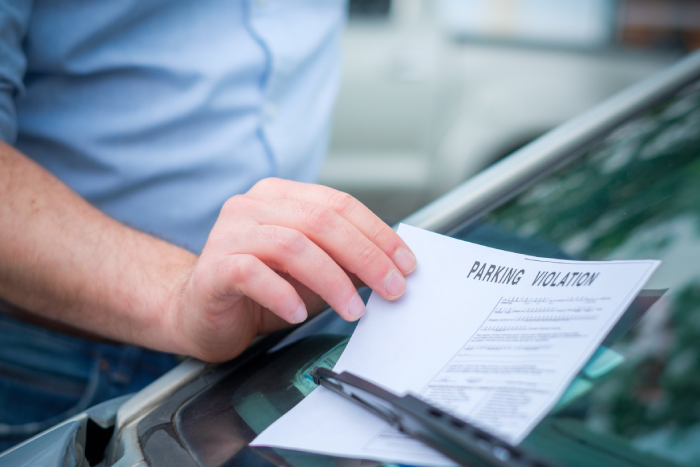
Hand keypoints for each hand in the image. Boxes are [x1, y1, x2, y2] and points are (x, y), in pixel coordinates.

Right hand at [167, 178, 416, 361]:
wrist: (199, 311)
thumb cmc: (258, 290)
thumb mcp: (312, 273)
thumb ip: (343, 262)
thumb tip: (391, 267)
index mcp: (280, 196)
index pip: (338, 204)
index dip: (377, 233)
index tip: (405, 263)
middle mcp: (253, 206)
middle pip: (320, 221)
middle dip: (365, 256)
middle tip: (392, 288)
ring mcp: (230, 233)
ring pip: (292, 245)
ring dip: (331, 280)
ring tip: (352, 309)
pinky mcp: (214, 266)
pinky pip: (252, 273)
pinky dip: (282, 294)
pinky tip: (298, 314)